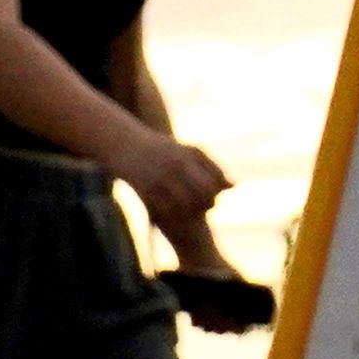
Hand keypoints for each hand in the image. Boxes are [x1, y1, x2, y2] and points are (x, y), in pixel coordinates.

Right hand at [118, 133, 232, 250]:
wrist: (123, 143)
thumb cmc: (161, 150)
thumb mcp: (188, 153)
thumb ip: (211, 168)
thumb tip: (235, 186)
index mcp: (191, 153)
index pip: (216, 178)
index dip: (218, 192)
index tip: (212, 196)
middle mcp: (179, 163)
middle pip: (205, 192)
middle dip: (208, 204)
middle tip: (204, 209)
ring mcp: (162, 176)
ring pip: (186, 204)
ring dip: (191, 213)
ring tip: (190, 214)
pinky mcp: (146, 188)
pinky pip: (166, 210)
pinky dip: (173, 216)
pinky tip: (173, 215)